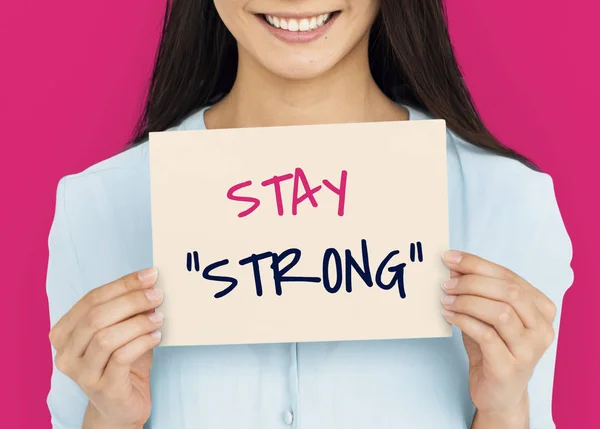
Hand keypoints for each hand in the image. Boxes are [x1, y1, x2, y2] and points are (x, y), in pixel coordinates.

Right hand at [49, 268, 163, 428]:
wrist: (121, 406)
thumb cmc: (122, 363)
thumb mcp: (121, 331)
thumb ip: (127, 310)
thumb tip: (149, 283)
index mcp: (64, 333)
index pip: (91, 299)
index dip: (122, 284)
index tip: (150, 275)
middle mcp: (66, 354)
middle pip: (96, 316)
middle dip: (131, 300)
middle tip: (158, 295)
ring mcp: (82, 373)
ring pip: (106, 337)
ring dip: (138, 322)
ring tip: (159, 317)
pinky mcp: (103, 388)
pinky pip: (122, 356)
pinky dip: (143, 341)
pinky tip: (156, 336)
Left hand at [440, 250, 556, 419]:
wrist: (498, 392)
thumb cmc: (492, 348)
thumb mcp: (485, 314)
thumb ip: (476, 290)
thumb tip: (454, 264)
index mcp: (541, 308)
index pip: (509, 276)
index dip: (477, 264)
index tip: (449, 257)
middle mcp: (542, 328)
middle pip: (509, 291)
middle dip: (472, 282)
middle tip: (446, 284)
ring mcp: (530, 350)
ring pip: (501, 312)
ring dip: (467, 301)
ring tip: (446, 300)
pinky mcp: (511, 367)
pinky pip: (486, 335)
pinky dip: (464, 320)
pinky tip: (449, 316)